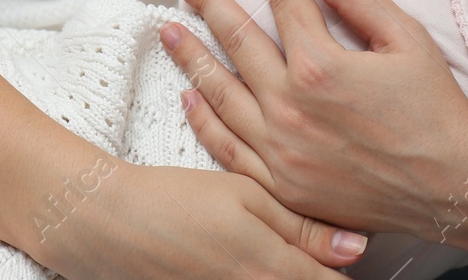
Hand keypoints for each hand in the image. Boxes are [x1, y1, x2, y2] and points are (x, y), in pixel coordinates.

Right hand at [34, 160, 368, 279]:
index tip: (346, 260)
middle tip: (321, 256)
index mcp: (273, 268)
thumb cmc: (175, 199)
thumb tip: (356, 247)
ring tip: (273, 257)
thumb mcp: (245, 195)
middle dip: (319, 275)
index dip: (344, 271)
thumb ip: (302, 226)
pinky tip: (246, 264)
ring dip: (288, 276)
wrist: (110, 223)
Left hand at [158, 0, 467, 244]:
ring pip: (220, 93)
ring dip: (191, 56)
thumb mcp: (407, 38)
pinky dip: (204, 119)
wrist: (455, 187)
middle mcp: (290, 107)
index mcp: (321, 66)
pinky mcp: (281, 185)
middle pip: (237, 40)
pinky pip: (228, 149)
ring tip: (168, 28)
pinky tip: (189, 94)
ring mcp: (281, 151)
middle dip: (206, 1)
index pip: (281, 2)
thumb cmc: (436, 109)